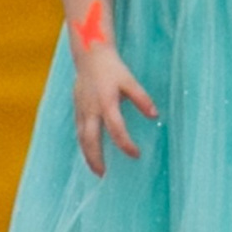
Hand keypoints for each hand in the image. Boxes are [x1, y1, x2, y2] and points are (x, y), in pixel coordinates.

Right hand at [73, 41, 157, 176]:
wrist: (90, 55)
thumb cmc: (112, 69)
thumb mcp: (130, 81)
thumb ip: (142, 99)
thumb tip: (154, 116)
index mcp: (106, 103)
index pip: (116, 129)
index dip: (126, 144)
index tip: (136, 154)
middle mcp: (91, 109)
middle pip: (90, 140)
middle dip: (96, 158)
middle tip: (103, 175)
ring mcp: (81, 110)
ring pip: (81, 138)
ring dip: (87, 155)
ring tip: (96, 170)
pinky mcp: (77, 109)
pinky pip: (78, 131)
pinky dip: (83, 144)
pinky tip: (89, 153)